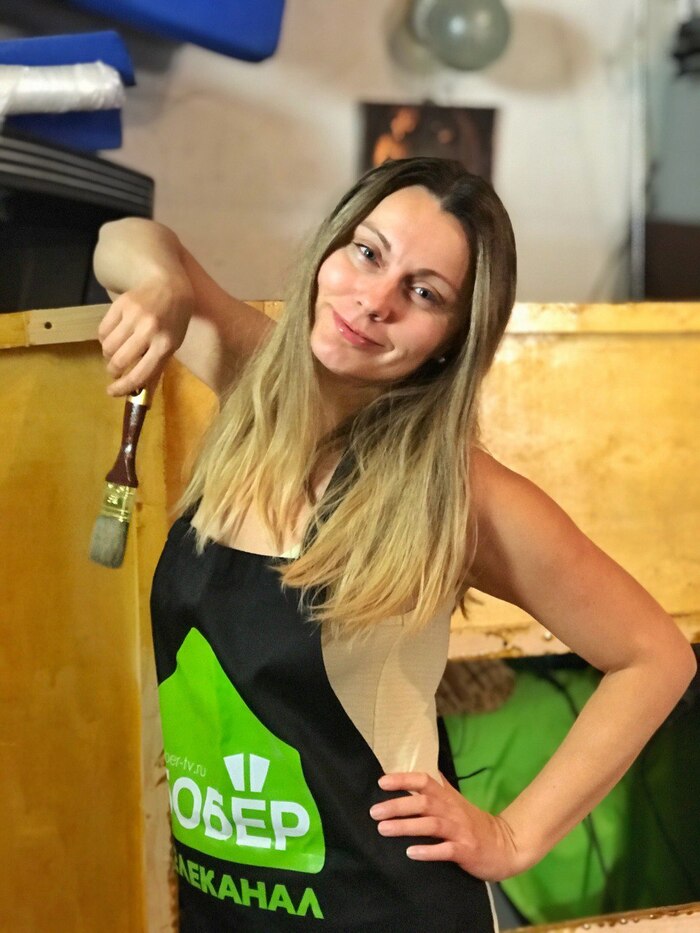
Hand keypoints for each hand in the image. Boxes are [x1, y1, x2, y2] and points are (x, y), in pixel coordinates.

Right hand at [98, 276, 193, 395]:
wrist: (170, 286)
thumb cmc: (173, 322)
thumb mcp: (171, 347)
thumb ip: (156, 370)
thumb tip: (144, 399)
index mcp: (165, 346)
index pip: (139, 374)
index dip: (122, 387)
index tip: (111, 392)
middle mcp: (149, 331)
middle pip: (119, 361)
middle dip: (113, 370)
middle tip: (114, 371)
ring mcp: (134, 316)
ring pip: (107, 346)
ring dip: (108, 355)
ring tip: (115, 352)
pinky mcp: (121, 304)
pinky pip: (102, 330)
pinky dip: (103, 338)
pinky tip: (112, 337)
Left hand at [370, 771, 521, 881]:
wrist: (505, 845)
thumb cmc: (473, 822)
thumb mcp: (456, 800)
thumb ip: (438, 788)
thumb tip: (418, 774)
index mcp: (447, 797)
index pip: (424, 781)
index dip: (403, 779)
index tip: (381, 782)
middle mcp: (452, 810)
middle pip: (423, 803)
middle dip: (397, 805)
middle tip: (374, 812)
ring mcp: (459, 830)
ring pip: (431, 824)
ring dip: (406, 826)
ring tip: (384, 829)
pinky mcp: (466, 850)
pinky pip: (445, 850)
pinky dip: (428, 850)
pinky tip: (411, 852)